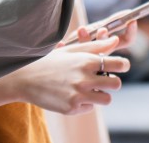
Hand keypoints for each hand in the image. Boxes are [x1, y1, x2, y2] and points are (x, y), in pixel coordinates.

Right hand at [12, 37, 129, 114]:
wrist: (25, 78)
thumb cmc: (50, 61)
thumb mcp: (71, 50)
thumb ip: (95, 46)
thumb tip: (115, 40)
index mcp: (86, 61)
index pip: (118, 64)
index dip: (123, 65)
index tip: (121, 66)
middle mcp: (84, 78)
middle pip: (116, 84)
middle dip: (113, 82)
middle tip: (104, 80)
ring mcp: (78, 95)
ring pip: (106, 99)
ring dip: (101, 94)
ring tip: (89, 89)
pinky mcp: (71, 108)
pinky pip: (90, 108)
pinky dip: (86, 103)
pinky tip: (73, 95)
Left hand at [61, 19, 138, 51]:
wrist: (63, 52)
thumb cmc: (85, 37)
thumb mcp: (98, 28)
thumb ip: (112, 22)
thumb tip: (128, 12)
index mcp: (110, 45)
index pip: (127, 40)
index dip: (131, 32)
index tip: (131, 21)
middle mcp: (100, 54)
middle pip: (107, 48)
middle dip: (104, 38)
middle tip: (102, 29)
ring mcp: (86, 58)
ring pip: (88, 53)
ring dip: (85, 39)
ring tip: (81, 29)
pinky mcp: (71, 59)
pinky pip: (67, 54)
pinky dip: (64, 48)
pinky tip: (61, 43)